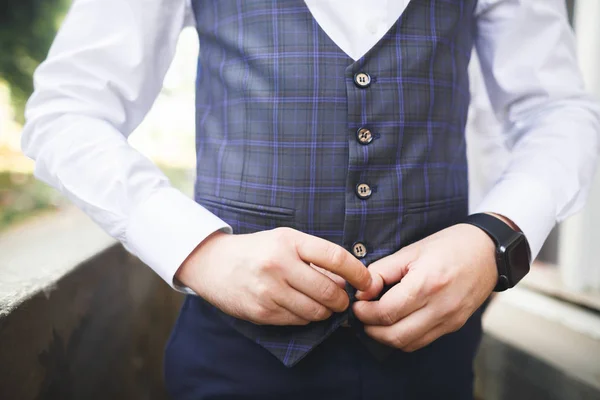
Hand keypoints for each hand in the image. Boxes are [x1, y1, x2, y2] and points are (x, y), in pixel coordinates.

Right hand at [176, 227, 370, 325]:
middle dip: (343, 300)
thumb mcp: (284, 240)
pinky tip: (300, 308)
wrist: (213, 263)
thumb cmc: (256, 250)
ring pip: (316, 311)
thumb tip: (348, 279)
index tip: (367, 282)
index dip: (358, 272)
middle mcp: (279, 264)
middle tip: (343, 301)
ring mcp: (269, 290)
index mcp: (289, 241)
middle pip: (329, 290)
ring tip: (322, 305)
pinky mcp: (261, 311)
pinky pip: (297, 321)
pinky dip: (306, 318)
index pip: (335, 257)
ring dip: (326, 312)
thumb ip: (314, 256)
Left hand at [352, 223, 497, 351]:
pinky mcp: (454, 325)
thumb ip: (382, 272)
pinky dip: (404, 337)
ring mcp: (450, 320)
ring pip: (408, 344)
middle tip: (361, 316)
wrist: (488, 251)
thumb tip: (361, 292)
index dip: (365, 312)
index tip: (356, 305)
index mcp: (427, 284)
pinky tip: (395, 323)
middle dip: (371, 329)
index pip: (386, 312)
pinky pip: (422, 341)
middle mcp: (440, 307)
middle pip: (395, 335)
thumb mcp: (410, 250)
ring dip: (386, 337)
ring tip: (375, 321)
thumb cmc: (449, 245)